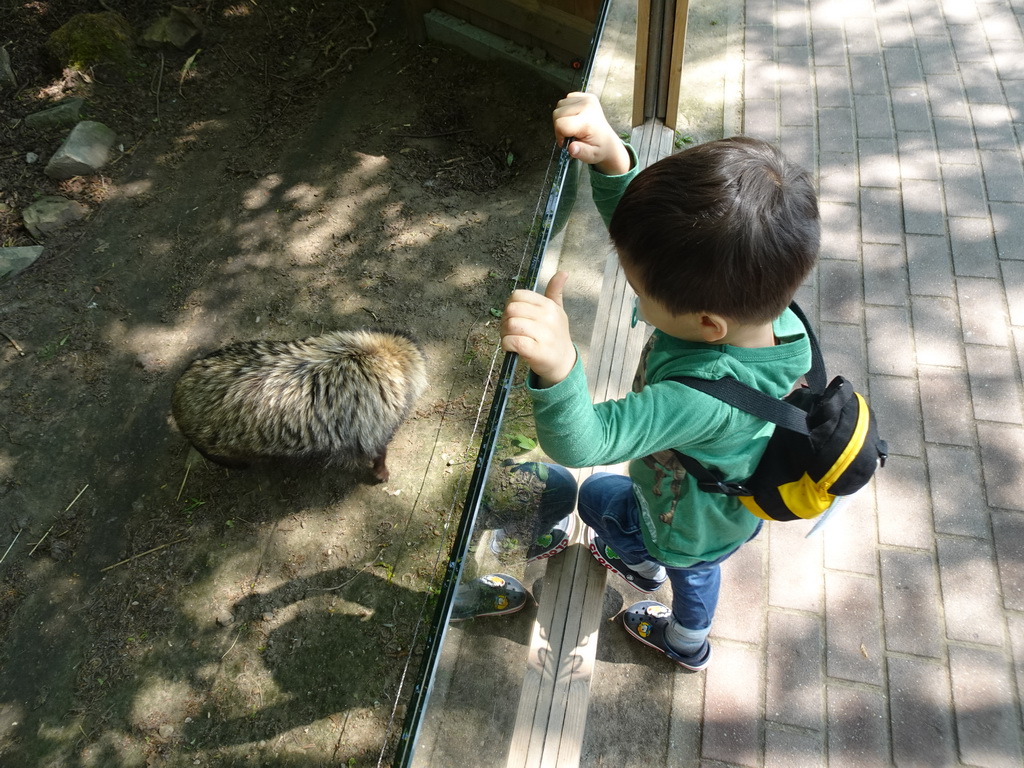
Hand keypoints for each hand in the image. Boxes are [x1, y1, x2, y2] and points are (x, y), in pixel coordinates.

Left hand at [500, 271, 576, 387]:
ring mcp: (544, 334)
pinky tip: (512, 348)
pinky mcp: (537, 351)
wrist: (563, 362)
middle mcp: (548, 317)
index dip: (510, 305)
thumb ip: (555, 292)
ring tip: (511, 339)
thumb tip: (563, 272)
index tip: (514, 316)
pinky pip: (512, 341)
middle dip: (505, 320)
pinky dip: (507, 345)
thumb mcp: (557, 312)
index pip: (518, 295)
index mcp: (549, 305)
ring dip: (504, 333)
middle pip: (512, 309)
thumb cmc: (556, 335)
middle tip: (510, 330)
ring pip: (510, 325)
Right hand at [552, 92, 631, 174]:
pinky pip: (566, 99)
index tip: (566, 142)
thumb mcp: (591, 156)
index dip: (559, 135)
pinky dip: (566, 110)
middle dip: (559, 126)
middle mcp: (588, 105)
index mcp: (588, 120)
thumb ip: (580, 152)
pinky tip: (575, 118)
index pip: (560, 124)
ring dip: (562, 118)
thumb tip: (572, 148)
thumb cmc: (599, 149)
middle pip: (557, 113)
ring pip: (559, 105)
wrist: (608, 142)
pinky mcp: (586, 96)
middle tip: (569, 135)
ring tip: (572, 127)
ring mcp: (587, 99)